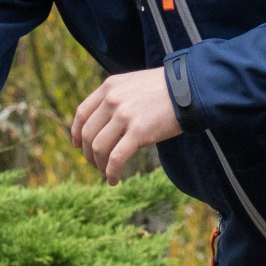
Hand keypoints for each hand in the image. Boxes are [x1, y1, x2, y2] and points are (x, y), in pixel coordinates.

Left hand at [71, 69, 181, 183]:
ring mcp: (124, 116)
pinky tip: (113, 179)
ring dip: (99, 164)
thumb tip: (106, 125)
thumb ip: (117, 99)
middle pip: (88, 133)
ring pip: (99, 147)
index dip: (76, 132)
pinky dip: (111, 172)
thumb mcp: (133, 85)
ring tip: (105, 173)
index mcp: (109, 87)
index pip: (82, 113)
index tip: (78, 145)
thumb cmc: (165, 89)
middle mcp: (112, 100)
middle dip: (88, 153)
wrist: (189, 89)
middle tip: (95, 164)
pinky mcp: (138, 132)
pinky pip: (116, 158)